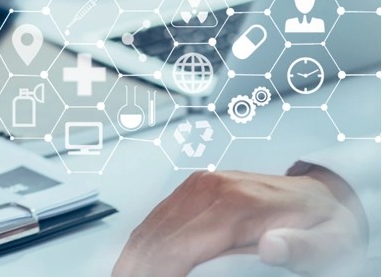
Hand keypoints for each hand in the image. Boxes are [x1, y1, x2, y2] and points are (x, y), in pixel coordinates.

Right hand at [112, 169, 367, 276]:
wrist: (320, 195)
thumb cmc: (320, 225)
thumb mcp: (328, 243)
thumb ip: (302, 248)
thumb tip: (272, 247)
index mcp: (240, 204)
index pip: (183, 245)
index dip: (160, 272)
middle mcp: (212, 189)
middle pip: (158, 235)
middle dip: (137, 267)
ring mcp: (199, 186)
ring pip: (152, 224)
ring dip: (133, 256)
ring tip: (125, 276)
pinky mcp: (193, 188)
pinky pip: (158, 216)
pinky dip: (142, 242)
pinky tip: (135, 261)